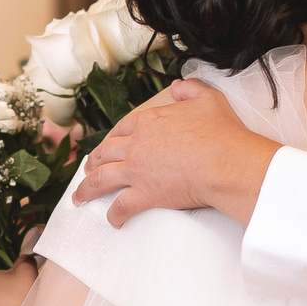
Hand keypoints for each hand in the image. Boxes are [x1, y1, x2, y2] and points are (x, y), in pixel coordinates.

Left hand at [69, 81, 277, 226]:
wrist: (226, 162)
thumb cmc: (221, 131)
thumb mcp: (208, 98)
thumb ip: (191, 88)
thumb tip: (179, 85)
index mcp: (148, 121)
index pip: (122, 129)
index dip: (112, 138)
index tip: (108, 145)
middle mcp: (136, 145)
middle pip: (105, 152)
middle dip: (93, 161)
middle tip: (88, 169)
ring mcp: (137, 170)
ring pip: (102, 179)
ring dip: (87, 189)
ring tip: (80, 198)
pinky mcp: (144, 195)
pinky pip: (121, 207)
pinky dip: (114, 215)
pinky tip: (113, 220)